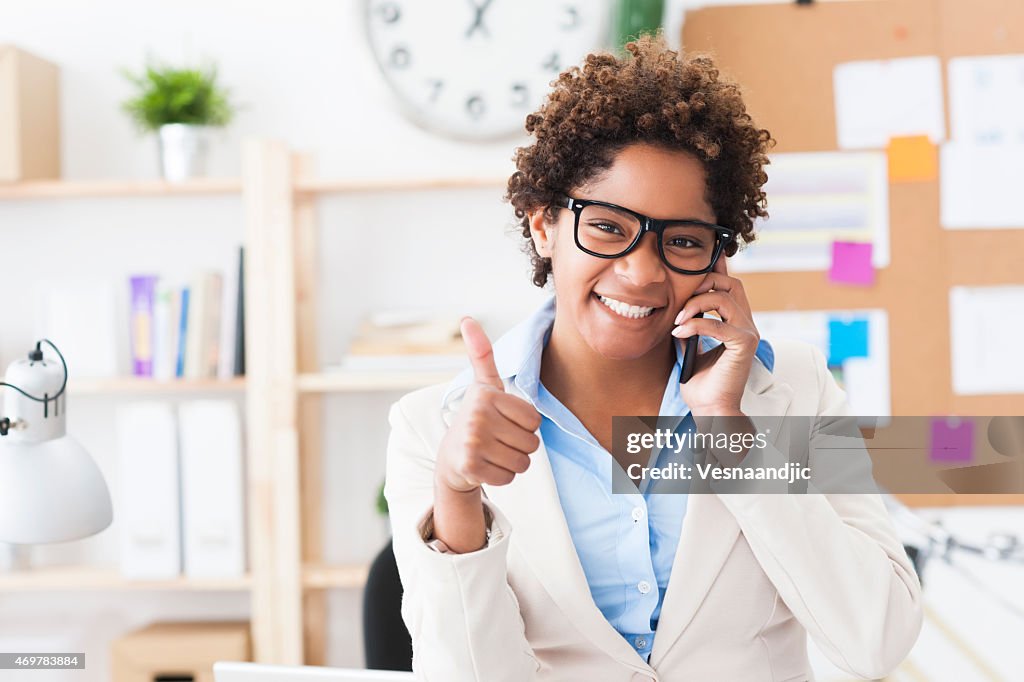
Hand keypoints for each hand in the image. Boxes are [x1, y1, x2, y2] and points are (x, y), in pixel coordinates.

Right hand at [435, 317, 542, 492]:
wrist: (451, 457)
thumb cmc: (477, 417)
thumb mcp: (483, 385)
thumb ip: (482, 354)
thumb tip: (467, 319)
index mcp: (486, 394)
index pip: (535, 420)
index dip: (525, 425)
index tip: (504, 421)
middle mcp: (477, 416)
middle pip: (532, 443)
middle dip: (520, 445)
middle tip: (498, 439)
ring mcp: (473, 443)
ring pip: (523, 462)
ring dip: (513, 462)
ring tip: (494, 452)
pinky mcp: (471, 467)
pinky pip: (509, 477)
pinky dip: (502, 476)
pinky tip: (487, 466)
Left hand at [671, 254, 759, 414]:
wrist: (709, 407)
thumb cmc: (700, 381)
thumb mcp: (689, 345)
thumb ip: (688, 324)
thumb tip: (676, 307)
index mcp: (736, 321)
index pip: (730, 286)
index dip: (717, 270)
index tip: (699, 261)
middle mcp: (746, 323)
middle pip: (731, 284)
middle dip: (704, 284)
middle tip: (681, 301)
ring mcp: (748, 332)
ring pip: (724, 299)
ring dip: (695, 305)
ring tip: (678, 320)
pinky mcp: (744, 344)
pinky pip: (718, 324)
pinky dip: (695, 325)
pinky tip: (680, 332)